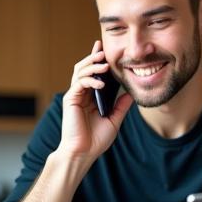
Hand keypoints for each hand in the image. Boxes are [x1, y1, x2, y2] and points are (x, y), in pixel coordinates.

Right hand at [57, 41, 133, 162]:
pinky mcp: (70, 99)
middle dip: (93, 56)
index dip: (99, 61)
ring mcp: (75, 96)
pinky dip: (90, 79)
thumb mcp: (114, 121)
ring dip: (92, 64)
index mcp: (91, 98)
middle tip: (102, 48)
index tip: (106, 50)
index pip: (95, 74)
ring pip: (81, 71)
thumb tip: (131, 94)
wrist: (83, 153)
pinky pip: (80, 83)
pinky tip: (100, 83)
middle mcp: (82, 94)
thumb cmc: (96, 140)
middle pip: (86, 68)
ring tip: (103, 60)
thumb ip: (121, 107)